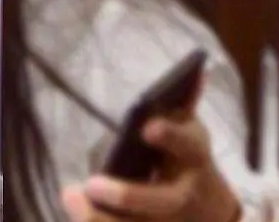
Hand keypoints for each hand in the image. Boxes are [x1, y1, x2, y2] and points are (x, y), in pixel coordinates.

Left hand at [61, 115, 240, 221]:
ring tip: (71, 196)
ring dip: (102, 217)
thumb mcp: (187, 130)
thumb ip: (183, 104)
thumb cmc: (183, 157)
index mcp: (194, 156)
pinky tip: (75, 208)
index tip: (147, 127)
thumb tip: (196, 71)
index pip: (187, 145)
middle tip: (92, 184)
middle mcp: (185, 193)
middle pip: (163, 201)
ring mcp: (170, 220)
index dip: (170, 136)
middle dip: (128, 195)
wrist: (207, 208)